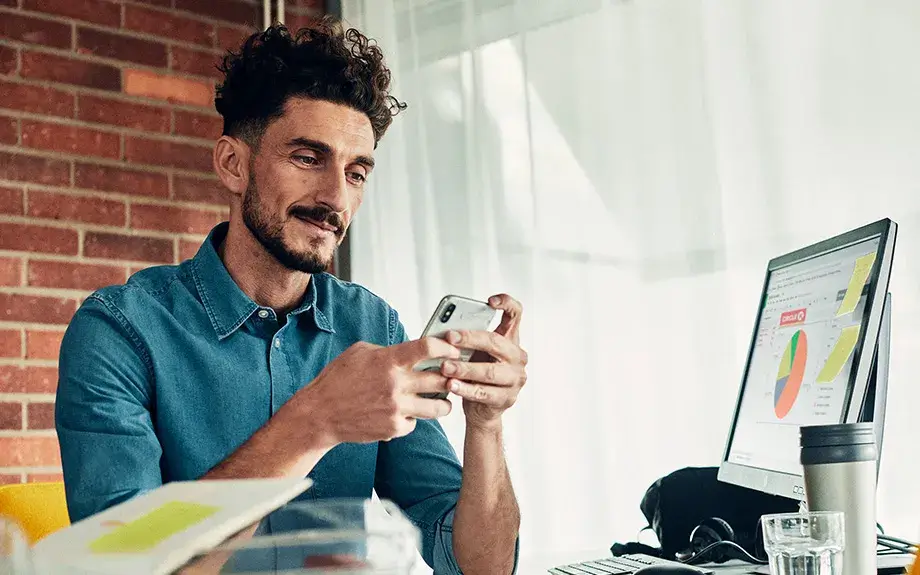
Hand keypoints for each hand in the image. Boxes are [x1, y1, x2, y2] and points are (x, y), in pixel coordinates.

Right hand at [282, 338, 460, 444]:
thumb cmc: (338, 380)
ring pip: (438, 408)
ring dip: (443, 403)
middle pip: (441, 379)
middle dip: (451, 377)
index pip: (428, 348)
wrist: (320, 414)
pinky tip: (404, 413)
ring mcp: (396, 408)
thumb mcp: (360, 352)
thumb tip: (412, 351)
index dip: (446, 347)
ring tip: (442, 400)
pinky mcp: (394, 428)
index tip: (453, 350)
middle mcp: (396, 384)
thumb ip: (389, 350)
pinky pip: (415, 423)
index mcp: (388, 360)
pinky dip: (413, 419)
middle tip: (453, 377)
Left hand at [439, 293, 526, 429]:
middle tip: (449, 338)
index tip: (489, 301)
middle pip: (496, 342)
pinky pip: (485, 393)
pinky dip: (466, 389)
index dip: (506, 303)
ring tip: (445, 367)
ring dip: (465, 368)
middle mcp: (517, 357)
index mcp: (511, 340)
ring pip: (490, 371)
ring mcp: (515, 379)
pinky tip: (452, 385)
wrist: (482, 410)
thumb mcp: (473, 353)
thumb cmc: (475, 375)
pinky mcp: (507, 399)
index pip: (516, 314)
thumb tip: (443, 331)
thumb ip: (467, 341)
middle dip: (471, 339)